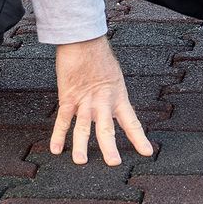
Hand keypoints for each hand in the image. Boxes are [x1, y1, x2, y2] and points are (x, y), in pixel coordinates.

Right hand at [49, 35, 153, 166]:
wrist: (83, 41)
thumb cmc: (99, 56)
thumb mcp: (114, 77)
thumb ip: (112, 95)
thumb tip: (111, 107)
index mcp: (118, 97)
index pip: (132, 122)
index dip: (139, 138)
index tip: (147, 152)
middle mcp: (103, 101)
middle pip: (107, 128)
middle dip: (109, 147)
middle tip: (114, 162)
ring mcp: (85, 100)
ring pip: (83, 127)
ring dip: (81, 145)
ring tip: (81, 161)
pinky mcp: (68, 97)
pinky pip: (63, 119)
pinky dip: (58, 134)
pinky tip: (56, 149)